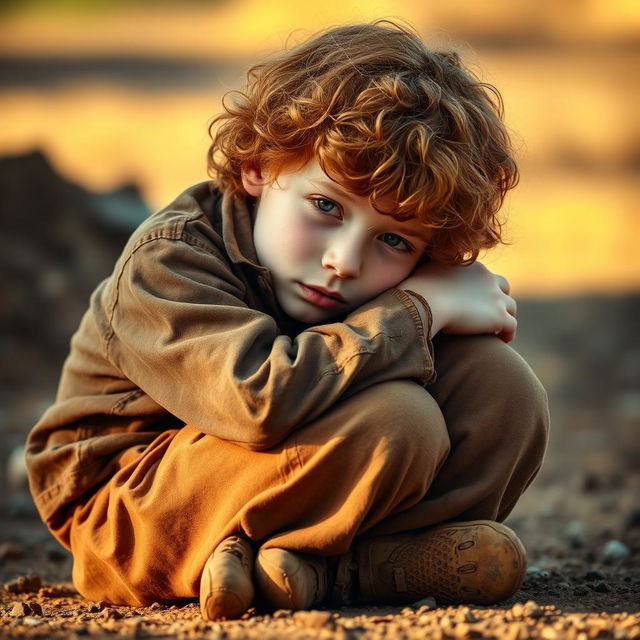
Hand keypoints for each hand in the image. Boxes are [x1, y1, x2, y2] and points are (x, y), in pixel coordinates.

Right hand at [399, 261, 516, 342]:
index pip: (484, 276)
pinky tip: (502, 341)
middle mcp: (487, 278)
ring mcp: (495, 297)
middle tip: (490, 313)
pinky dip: (509, 333)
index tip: (475, 300)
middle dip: (499, 299)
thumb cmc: (417, 290)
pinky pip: (512, 326)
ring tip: (499, 331)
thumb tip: (424, 274)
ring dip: (506, 317)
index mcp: (472, 266)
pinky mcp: (498, 316)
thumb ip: (433, 271)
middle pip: (503, 288)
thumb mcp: (425, 271)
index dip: (481, 288)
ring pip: (511, 307)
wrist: (424, 303)